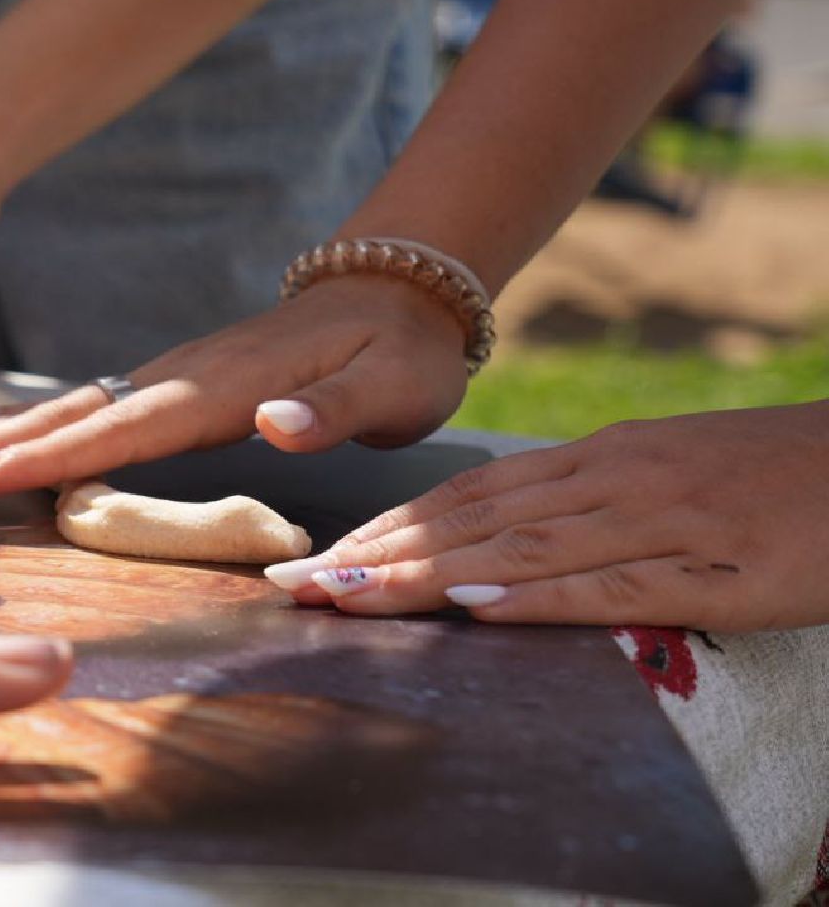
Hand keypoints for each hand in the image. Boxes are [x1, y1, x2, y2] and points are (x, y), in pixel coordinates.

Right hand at [0, 277, 470, 494]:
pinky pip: (86, 408)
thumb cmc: (399, 355)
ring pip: (65, 409)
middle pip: (67, 415)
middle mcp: (177, 376)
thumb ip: (333, 411)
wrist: (400, 291)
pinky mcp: (170, 382)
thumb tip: (271, 425)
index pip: (120, 428)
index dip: (47, 456)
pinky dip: (28, 426)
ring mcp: (167, 375)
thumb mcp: (392, 388)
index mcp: (220, 386)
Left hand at [263, 403, 828, 632]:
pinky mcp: (717, 566)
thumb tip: (500, 542)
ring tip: (350, 599)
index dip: (386, 530)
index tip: (320, 563)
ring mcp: (661, 518)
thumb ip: (583, 500)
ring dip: (426, 576)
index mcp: (595, 459)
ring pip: (520, 549)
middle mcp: (611, 479)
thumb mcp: (663, 470)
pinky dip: (539, 595)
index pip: (466, 497)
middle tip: (299, 587)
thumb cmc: (769, 474)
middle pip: (471, 521)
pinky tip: (476, 608)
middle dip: (377, 555)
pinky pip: (613, 582)